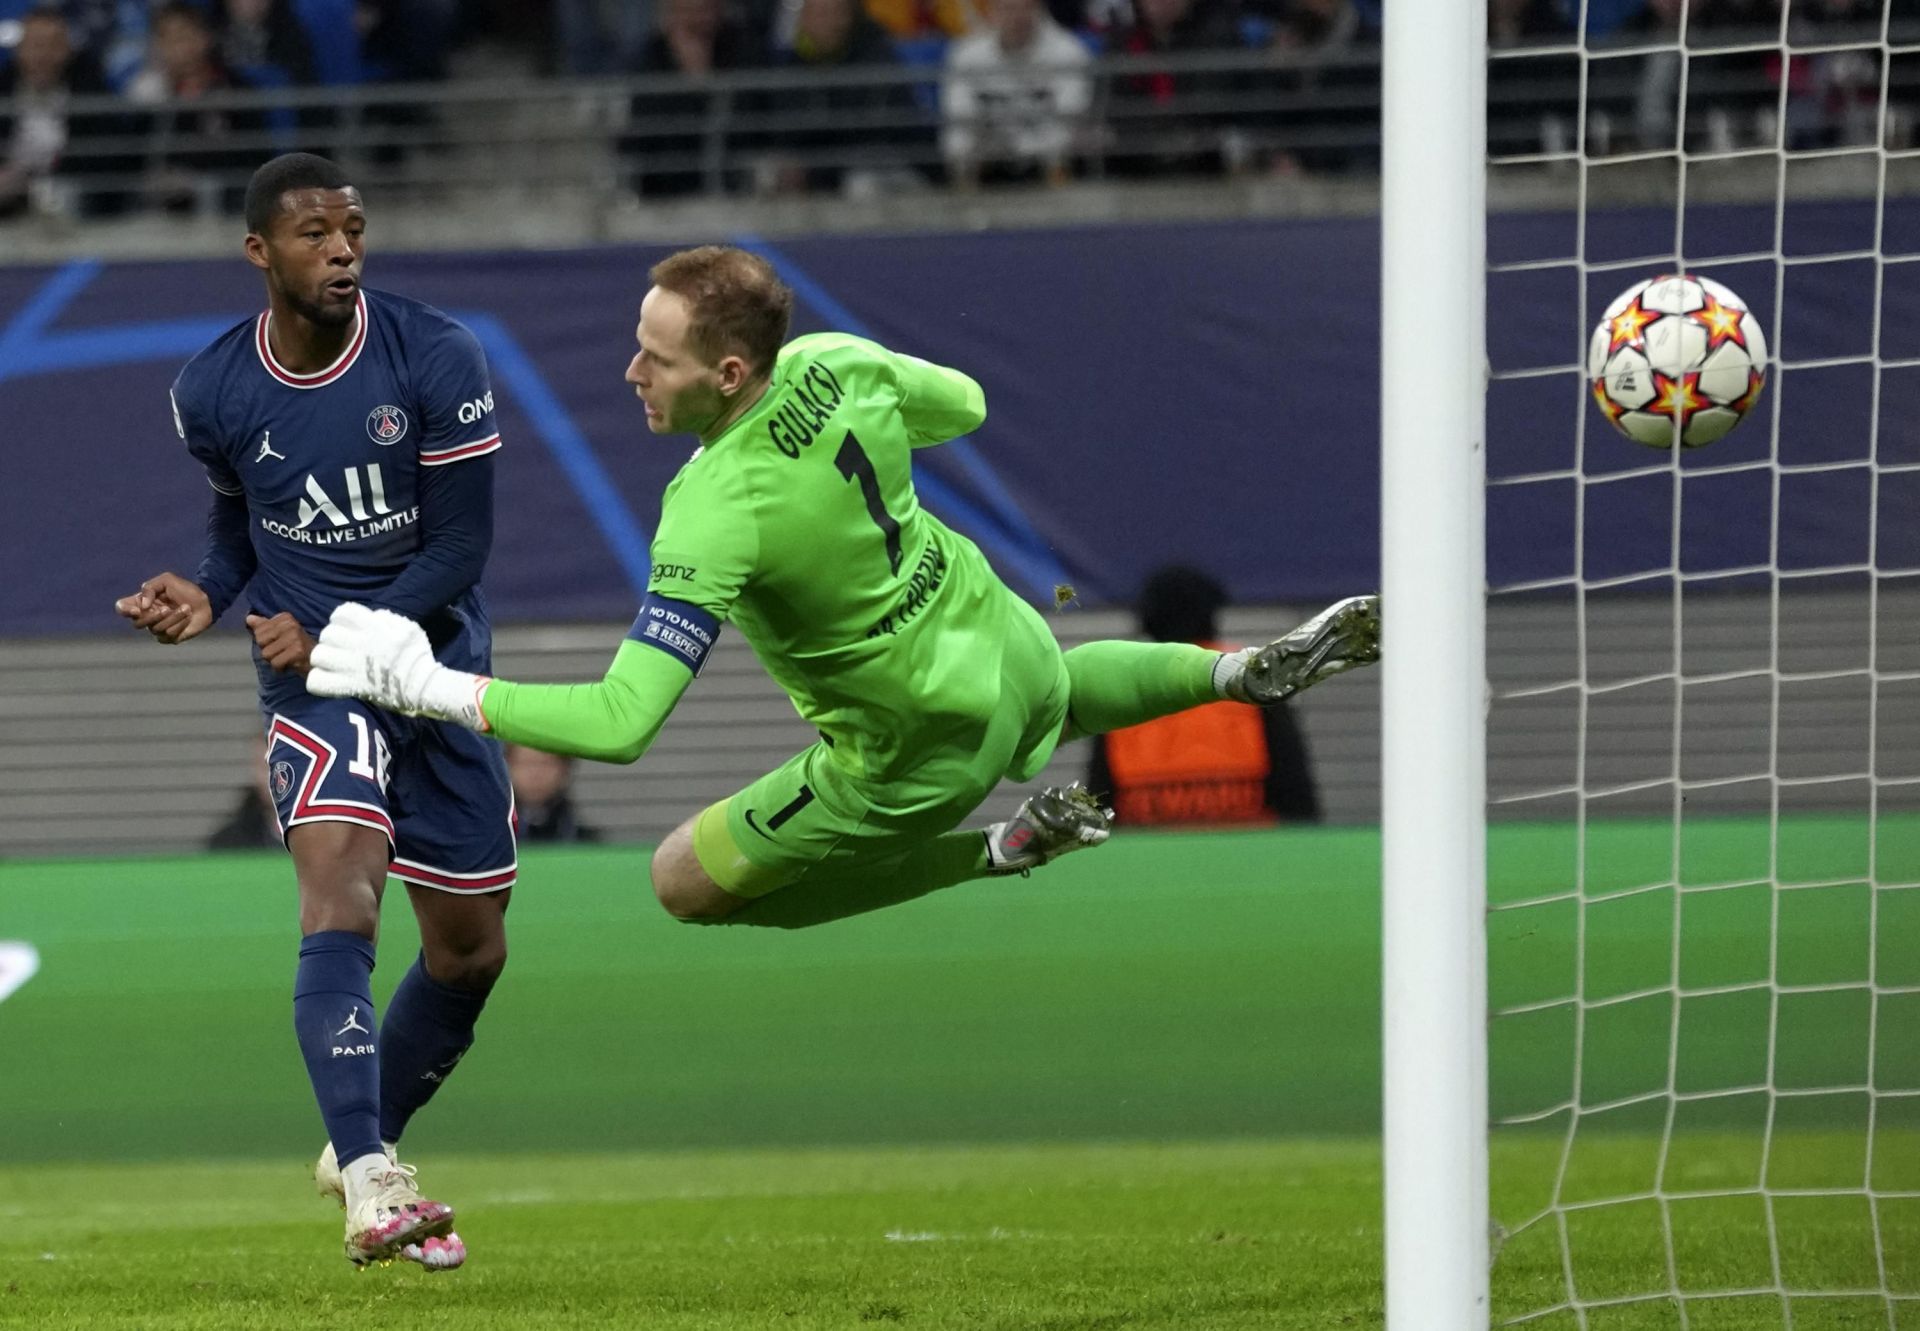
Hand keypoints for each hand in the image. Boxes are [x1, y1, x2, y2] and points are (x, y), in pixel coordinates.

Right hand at [114, 573, 212, 644]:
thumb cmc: (185, 589)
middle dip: (154, 616)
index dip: (125, 610)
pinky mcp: (169, 637)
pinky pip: (168, 635)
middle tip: (168, 608)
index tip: (137, 610)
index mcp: (141, 602)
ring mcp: (157, 628)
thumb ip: (150, 588)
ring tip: (186, 608)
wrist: (207, 601)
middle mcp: (146, 616)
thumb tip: (143, 605)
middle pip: (137, 623)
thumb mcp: (167, 580)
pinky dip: (180, 625)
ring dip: (174, 618)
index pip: (122, 608)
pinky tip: (188, 617)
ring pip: (156, 629)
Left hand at [246, 612, 315, 673]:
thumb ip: (264, 626)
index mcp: (285, 617)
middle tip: (284, 652)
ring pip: (266, 654)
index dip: (266, 641)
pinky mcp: (297, 652)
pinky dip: (280, 668)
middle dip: (269, 651)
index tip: (281, 643)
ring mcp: (295, 638)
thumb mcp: (281, 634)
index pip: (258, 631)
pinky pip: (275, 663)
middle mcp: (291, 625)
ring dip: (275, 660)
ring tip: (287, 658)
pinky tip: (290, 665)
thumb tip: (248, 618)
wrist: (319, 662)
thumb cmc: (298, 648)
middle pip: (260, 641)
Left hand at [308, 603, 490, 730]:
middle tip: (340, 649)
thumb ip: (387, 618)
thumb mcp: (408, 627)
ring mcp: (352, 666)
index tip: (346, 629)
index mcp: (374, 627)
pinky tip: (329, 681)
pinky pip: (317, 681)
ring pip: (318, 655)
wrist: (422, 686)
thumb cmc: (417, 656)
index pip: (342, 613)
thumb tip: (372, 616)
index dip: (340, 620)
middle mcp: (360, 643)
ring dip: (323, 660)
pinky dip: (319, 681)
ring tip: (333, 665)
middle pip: (327, 634)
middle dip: (331, 640)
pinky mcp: (349, 686)